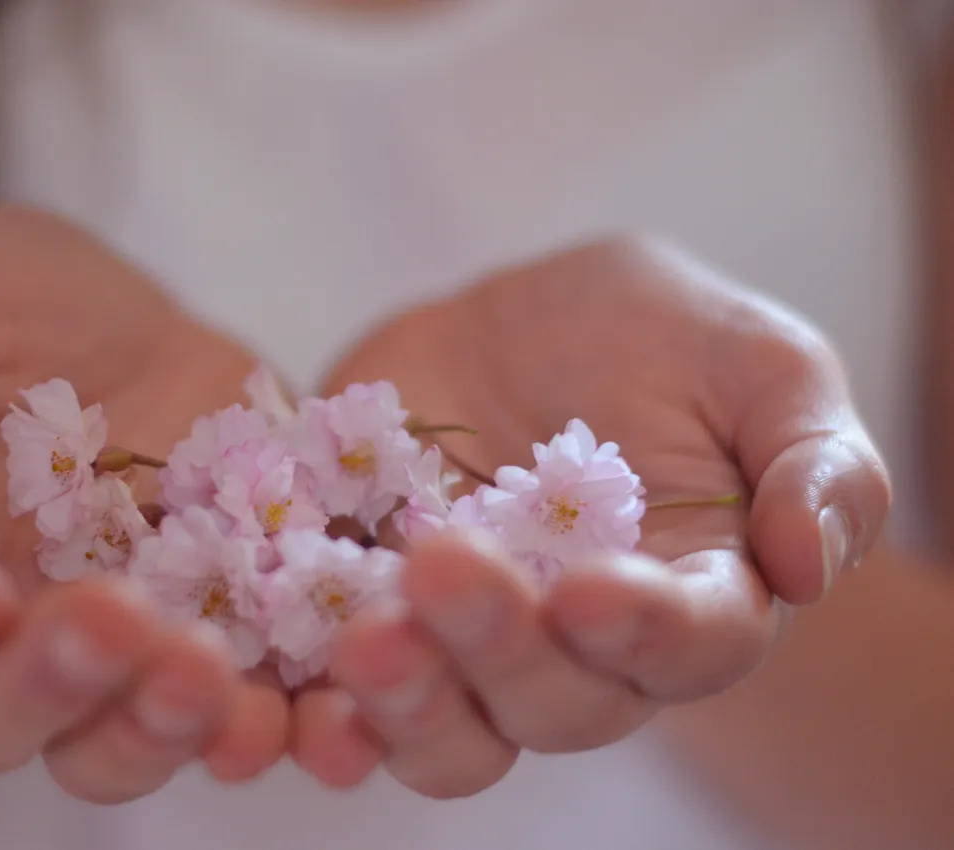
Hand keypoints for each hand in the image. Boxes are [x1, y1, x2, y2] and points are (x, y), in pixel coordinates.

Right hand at [0, 207, 287, 802]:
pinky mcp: (209, 632)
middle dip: (47, 691)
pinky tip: (310, 705)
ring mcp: (104, 645)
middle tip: (117, 624)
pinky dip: (269, 721)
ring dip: (155, 731)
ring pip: (107, 743)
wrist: (113, 327)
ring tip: (213, 677)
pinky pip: (234, 708)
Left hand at [292, 237, 891, 796]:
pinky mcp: (374, 622)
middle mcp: (582, 654)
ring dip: (404, 707)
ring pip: (449, 732)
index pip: (690, 648)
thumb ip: (810, 457)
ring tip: (357, 645)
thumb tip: (808, 563)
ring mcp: (470, 650)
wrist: (513, 326)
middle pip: (554, 705)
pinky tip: (279, 684)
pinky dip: (312, 703)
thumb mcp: (757, 363)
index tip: (588, 589)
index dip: (646, 634)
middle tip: (439, 570)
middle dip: (499, 652)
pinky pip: (343, 693)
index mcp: (691, 600)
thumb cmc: (657, 340)